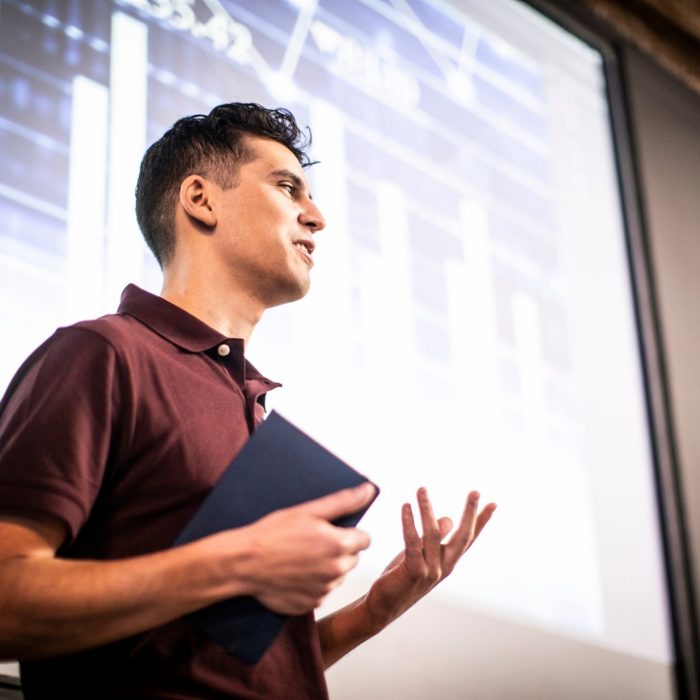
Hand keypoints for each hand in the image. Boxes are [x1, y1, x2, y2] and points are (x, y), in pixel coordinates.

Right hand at [231, 483, 374, 614]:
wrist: (244, 563)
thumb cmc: (273, 533)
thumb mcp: (308, 510)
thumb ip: (343, 501)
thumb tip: (369, 490)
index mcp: (338, 545)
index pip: (365, 540)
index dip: (350, 532)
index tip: (333, 529)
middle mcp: (336, 571)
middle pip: (352, 558)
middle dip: (340, 550)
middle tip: (314, 541)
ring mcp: (324, 590)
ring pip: (338, 575)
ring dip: (328, 567)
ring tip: (302, 557)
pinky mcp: (311, 604)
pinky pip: (322, 591)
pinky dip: (314, 583)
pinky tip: (296, 573)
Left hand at [364, 488, 495, 629]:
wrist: (383, 606)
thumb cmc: (402, 577)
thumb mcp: (421, 554)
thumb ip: (434, 539)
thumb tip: (449, 518)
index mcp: (448, 561)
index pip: (469, 538)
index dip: (481, 521)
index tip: (493, 503)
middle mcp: (444, 566)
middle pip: (462, 536)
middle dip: (470, 513)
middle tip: (476, 492)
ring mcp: (430, 571)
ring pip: (433, 533)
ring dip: (427, 508)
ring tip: (421, 489)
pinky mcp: (413, 572)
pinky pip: (412, 542)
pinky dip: (409, 522)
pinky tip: (406, 506)